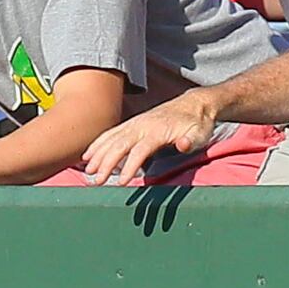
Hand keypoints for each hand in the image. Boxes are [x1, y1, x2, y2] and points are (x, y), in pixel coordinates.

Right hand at [76, 88, 222, 183]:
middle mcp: (142, 125)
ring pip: (112, 139)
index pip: (140, 150)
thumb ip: (191, 141)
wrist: (194, 104)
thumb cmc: (198, 124)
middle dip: (106, 163)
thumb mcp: (201, 133)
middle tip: (96, 181)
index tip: (122, 182)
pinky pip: (111, 134)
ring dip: (98, 154)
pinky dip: (98, 144)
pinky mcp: (132, 124)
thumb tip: (182, 145)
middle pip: (120, 144)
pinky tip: (88, 156)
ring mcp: (135, 123)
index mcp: (157, 130)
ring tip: (87, 171)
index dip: (130, 165)